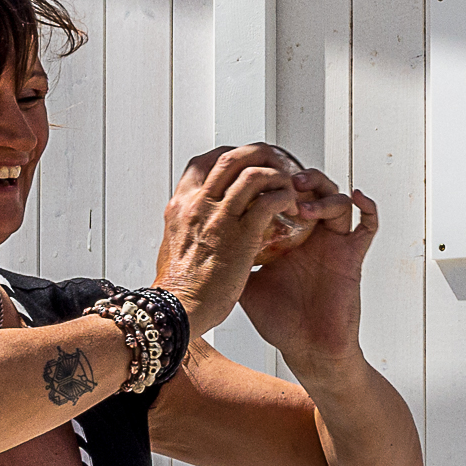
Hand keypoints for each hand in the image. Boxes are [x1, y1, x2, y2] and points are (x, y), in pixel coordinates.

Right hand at [155, 144, 296, 332]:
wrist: (178, 310)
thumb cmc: (178, 288)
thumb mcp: (173, 246)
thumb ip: (187, 229)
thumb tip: (195, 227)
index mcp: (181, 205)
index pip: (204, 163)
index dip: (229, 157)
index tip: (245, 164)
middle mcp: (198, 204)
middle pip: (231, 157)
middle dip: (258, 155)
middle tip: (275, 164)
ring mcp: (219, 217)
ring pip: (252, 172)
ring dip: (276, 174)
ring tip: (288, 185)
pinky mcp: (241, 235)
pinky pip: (269, 201)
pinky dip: (285, 197)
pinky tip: (291, 206)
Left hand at [239, 182, 376, 373]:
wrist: (306, 349)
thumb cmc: (280, 322)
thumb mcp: (245, 284)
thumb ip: (233, 258)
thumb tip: (205, 236)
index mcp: (286, 238)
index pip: (283, 196)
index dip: (274, 182)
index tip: (260, 177)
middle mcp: (311, 236)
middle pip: (312, 190)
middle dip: (300, 178)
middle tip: (285, 180)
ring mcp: (333, 244)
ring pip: (338, 201)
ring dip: (323, 195)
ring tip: (303, 202)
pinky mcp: (352, 257)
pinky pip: (368, 227)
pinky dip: (369, 208)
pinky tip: (357, 197)